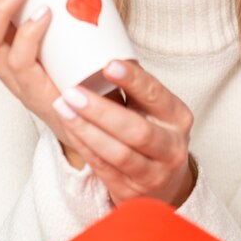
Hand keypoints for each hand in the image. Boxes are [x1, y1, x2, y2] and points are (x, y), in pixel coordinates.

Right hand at [0, 0, 84, 162]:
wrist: (97, 119)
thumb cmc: (81, 69)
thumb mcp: (64, 33)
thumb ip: (66, 3)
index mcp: (2, 44)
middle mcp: (0, 62)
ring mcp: (14, 79)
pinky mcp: (36, 93)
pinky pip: (20, 64)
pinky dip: (28, 35)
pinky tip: (44, 13)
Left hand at [52, 60, 195, 207]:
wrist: (165, 184)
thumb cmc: (152, 132)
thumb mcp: (153, 109)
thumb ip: (134, 87)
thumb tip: (100, 47)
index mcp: (177, 117)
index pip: (155, 95)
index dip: (133, 80)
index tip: (108, 64)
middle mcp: (171, 146)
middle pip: (136, 129)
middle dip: (101, 110)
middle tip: (72, 92)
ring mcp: (154, 173)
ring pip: (118, 152)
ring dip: (86, 129)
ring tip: (62, 107)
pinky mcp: (133, 192)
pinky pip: (103, 167)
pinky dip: (83, 146)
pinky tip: (68, 128)